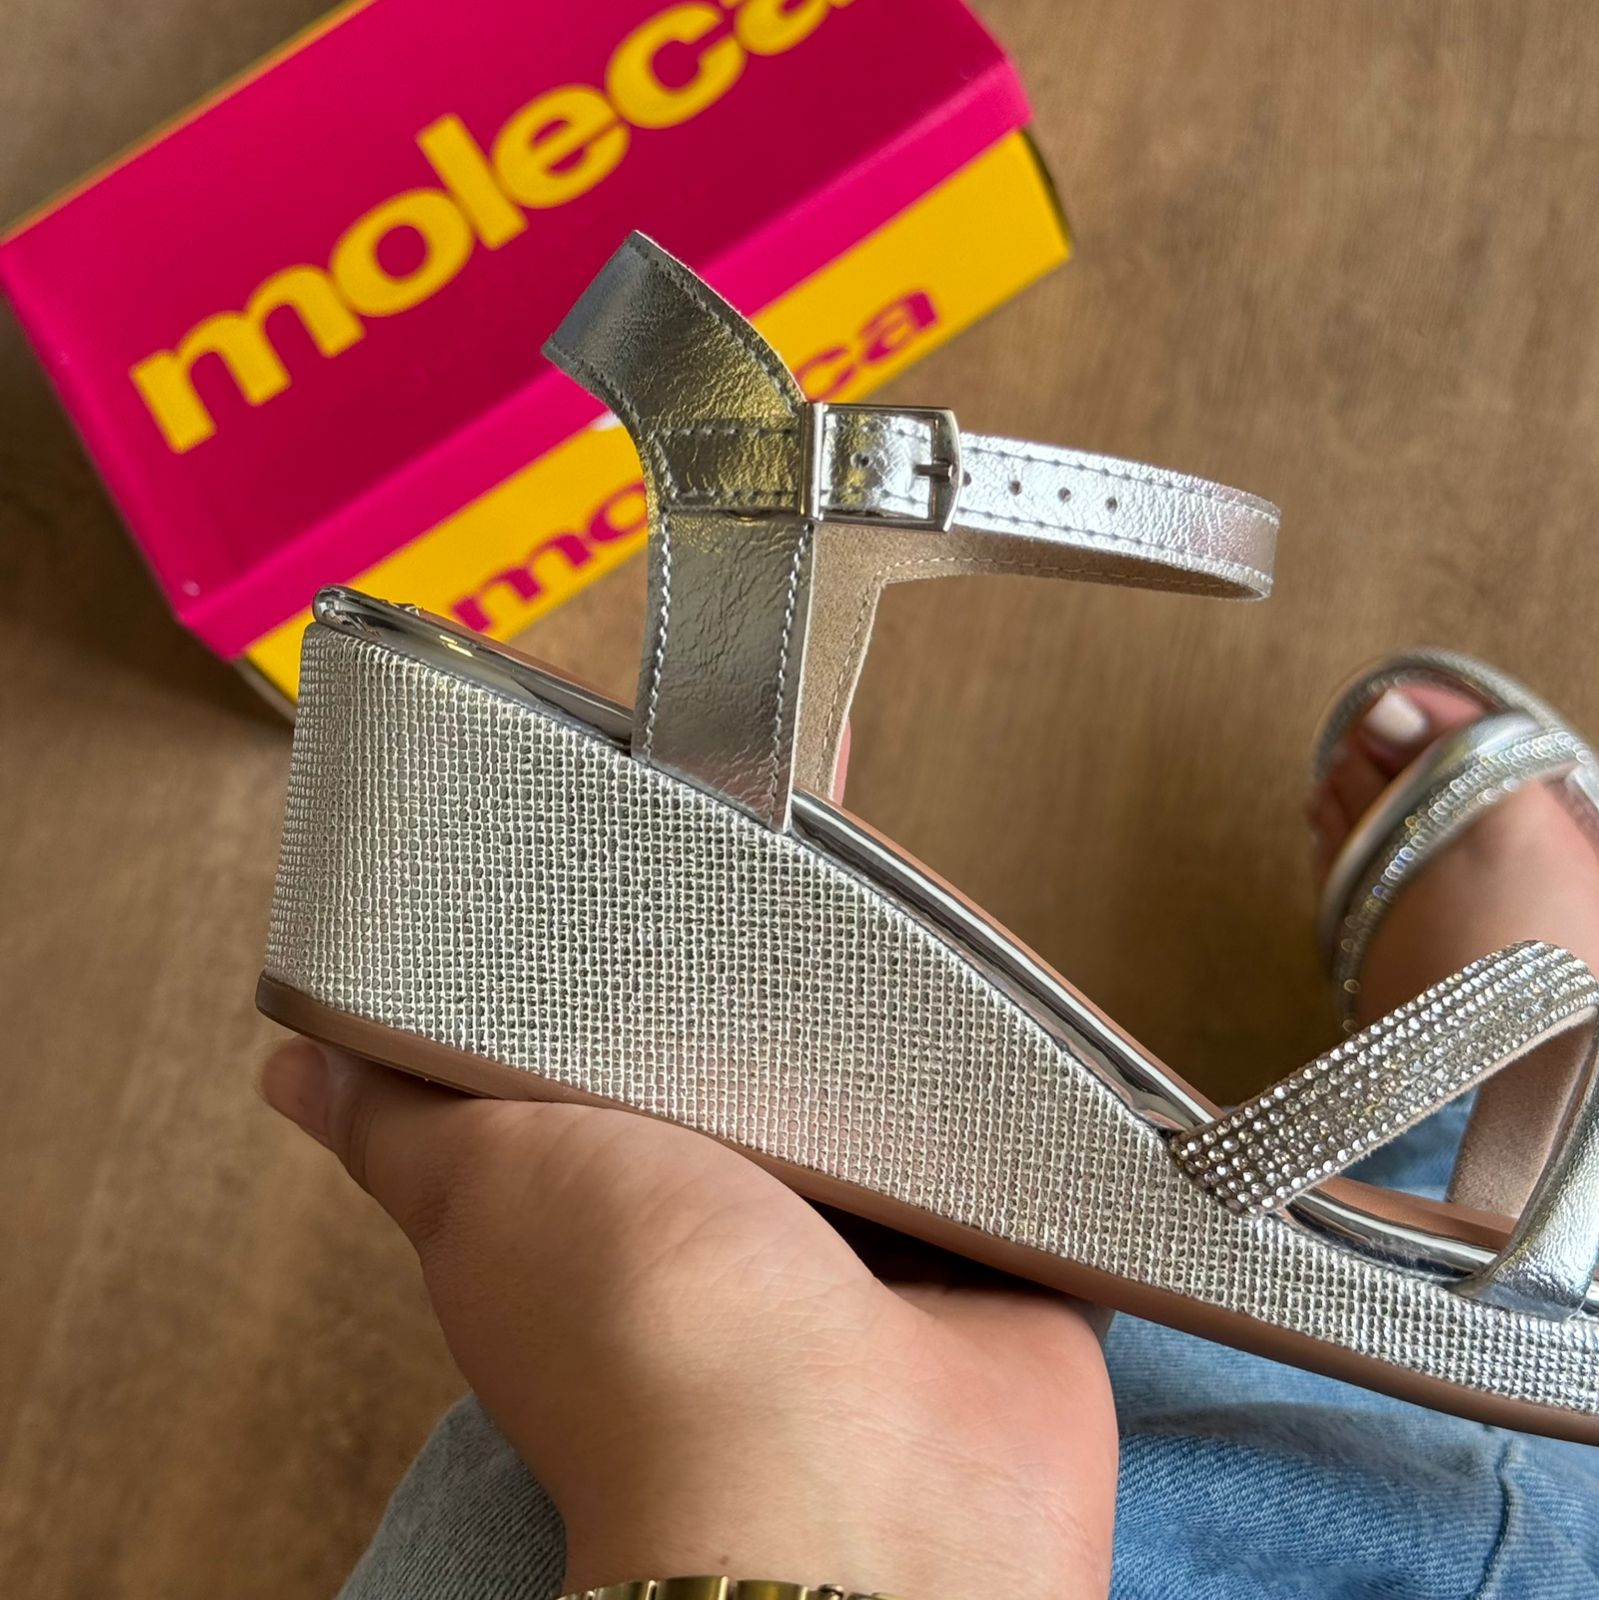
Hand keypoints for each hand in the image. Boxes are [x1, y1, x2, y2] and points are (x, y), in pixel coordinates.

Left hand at [259, 727, 1116, 1597]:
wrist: (852, 1473)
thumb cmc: (648, 1336)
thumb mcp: (489, 1182)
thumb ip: (408, 1110)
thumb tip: (296, 1071)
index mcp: (631, 1186)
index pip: (635, 1024)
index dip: (646, 933)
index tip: (662, 835)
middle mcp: (756, 1210)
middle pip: (777, 1039)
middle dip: (792, 948)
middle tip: (807, 837)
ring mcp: (885, 1230)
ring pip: (898, 1077)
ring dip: (909, 1004)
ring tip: (915, 892)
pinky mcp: (999, 1241)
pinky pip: (1013, 1131)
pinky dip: (1016, 1080)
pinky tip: (1016, 1000)